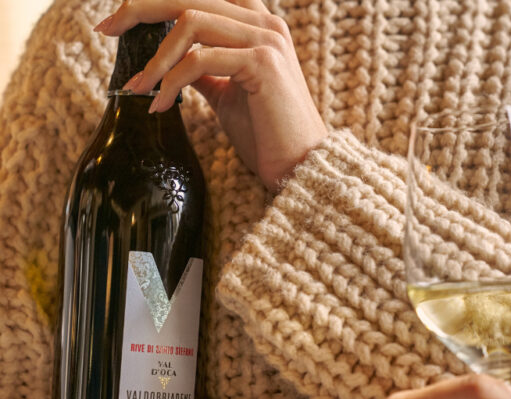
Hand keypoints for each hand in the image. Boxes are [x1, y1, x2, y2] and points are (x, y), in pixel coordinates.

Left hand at [95, 0, 327, 191]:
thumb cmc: (266, 134)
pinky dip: (173, 82)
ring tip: (139, 89)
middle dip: (140, 9)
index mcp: (256, 24)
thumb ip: (205, 70)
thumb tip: (173, 62)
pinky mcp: (263, 63)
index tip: (120, 19)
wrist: (299, 166)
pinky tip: (162, 105)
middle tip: (107, 29)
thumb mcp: (227, 94)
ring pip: (190, 23)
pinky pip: (201, 60)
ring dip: (156, 58)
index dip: (157, 0)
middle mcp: (264, 22)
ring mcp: (266, 40)